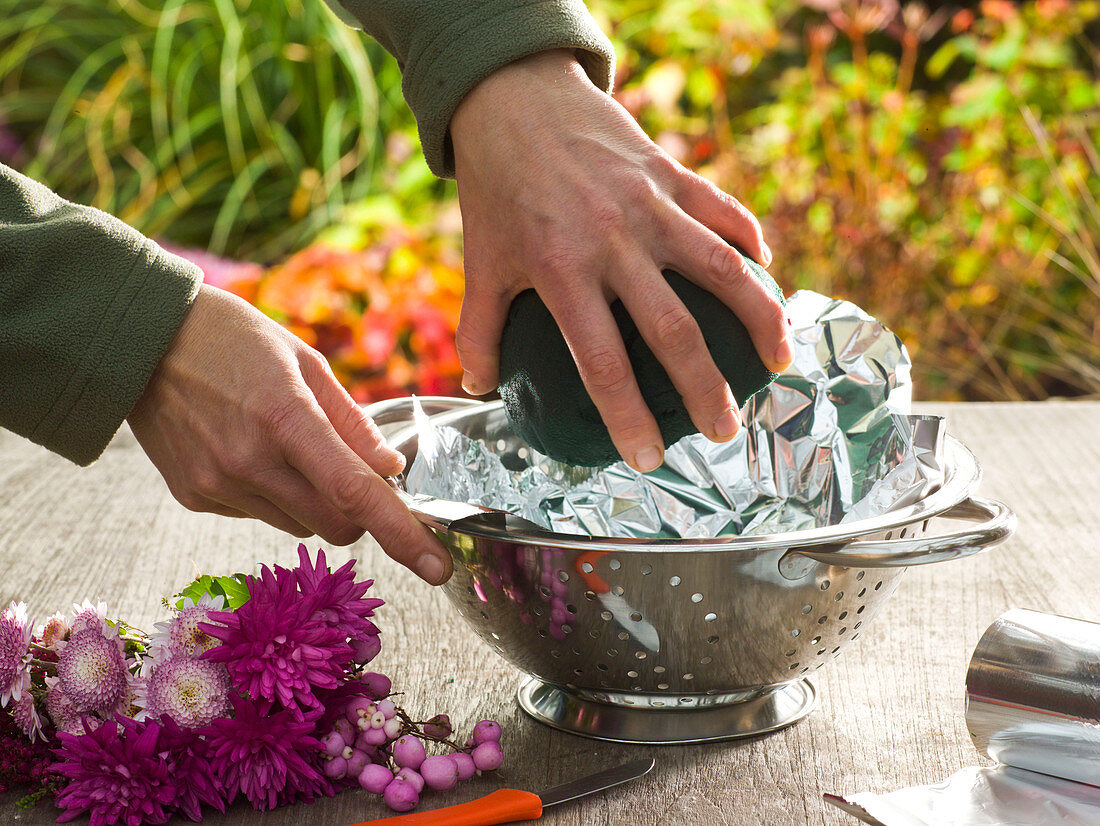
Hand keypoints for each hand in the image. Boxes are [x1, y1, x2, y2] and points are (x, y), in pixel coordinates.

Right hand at [127, 285, 451, 584]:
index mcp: (285, 417)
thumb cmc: (233, 338)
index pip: (355, 493)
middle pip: (336, 526)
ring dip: (312, 500)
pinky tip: (246, 449)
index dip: (403, 534)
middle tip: (352, 474)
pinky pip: (258, 514)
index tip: (438, 567)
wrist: (139, 339)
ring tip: (283, 444)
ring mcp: (217, 484)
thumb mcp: (305, 362)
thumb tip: (391, 470)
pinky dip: (271, 494)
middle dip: (358, 513)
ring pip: (299, 524)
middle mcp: (249, 461)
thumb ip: (352, 421)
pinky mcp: (195, 497)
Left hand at [451, 50, 790, 472]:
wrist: (512, 95)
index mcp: (561, 271)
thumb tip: (479, 384)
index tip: (648, 458)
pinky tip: (767, 274)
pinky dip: (750, 243)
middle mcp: (612, 242)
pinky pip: (723, 211)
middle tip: (724, 430)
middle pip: (675, 330)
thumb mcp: (481, 259)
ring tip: (777, 361)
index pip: (604, 363)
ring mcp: (648, 204)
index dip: (629, 418)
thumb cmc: (496, 186)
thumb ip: (478, 328)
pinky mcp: (669, 172)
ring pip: (721, 270)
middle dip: (706, 389)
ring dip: (759, 319)